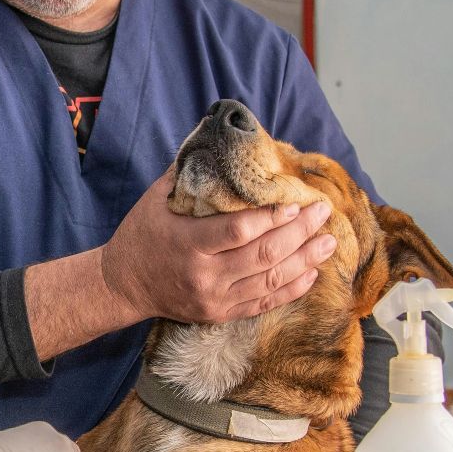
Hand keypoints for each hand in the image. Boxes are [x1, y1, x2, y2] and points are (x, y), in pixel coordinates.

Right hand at [100, 174, 334, 325]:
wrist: (123, 284)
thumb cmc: (142, 233)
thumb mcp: (157, 198)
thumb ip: (190, 171)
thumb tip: (219, 136)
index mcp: (187, 243)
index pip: (239, 230)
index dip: (273, 217)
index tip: (296, 202)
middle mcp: (204, 275)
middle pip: (263, 254)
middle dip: (300, 233)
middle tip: (323, 214)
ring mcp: (215, 299)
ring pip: (271, 280)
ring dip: (305, 260)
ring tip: (328, 242)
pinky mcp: (221, 315)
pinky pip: (264, 303)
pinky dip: (292, 289)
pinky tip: (312, 272)